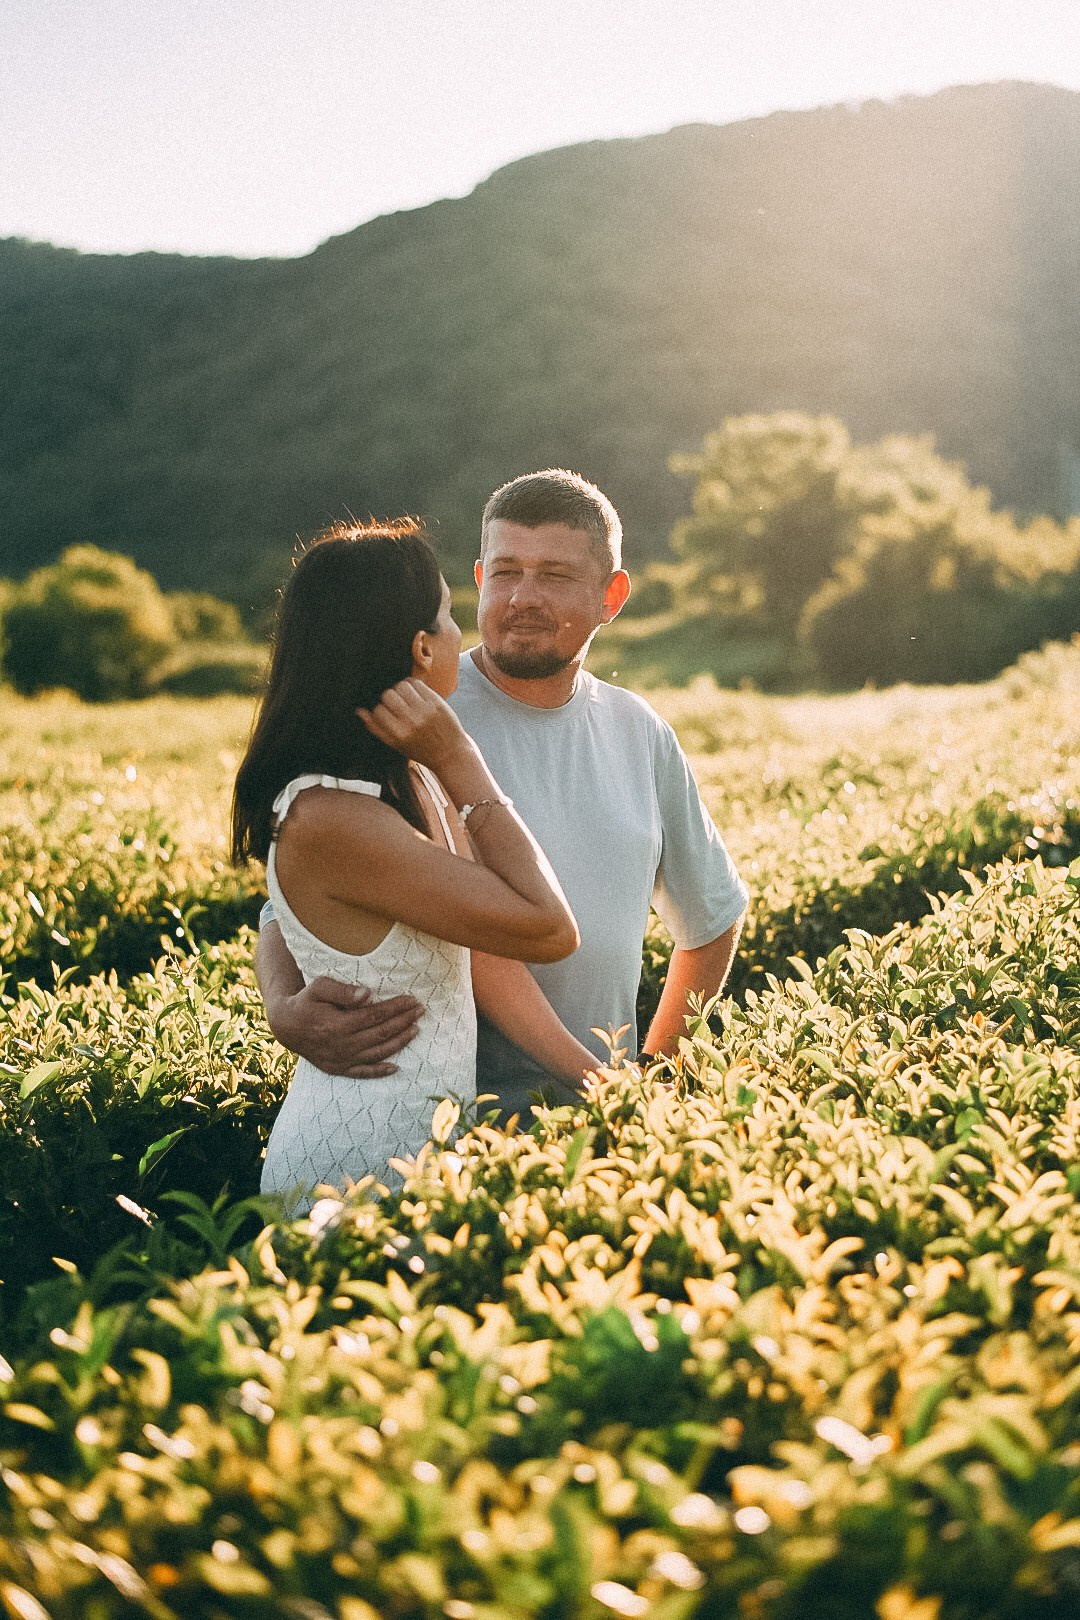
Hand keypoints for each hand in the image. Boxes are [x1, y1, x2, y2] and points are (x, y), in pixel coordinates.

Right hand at [268, 976, 421, 1077]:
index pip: (375, 1016)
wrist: (286, 1026)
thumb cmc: (305, 1002)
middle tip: (420, 1011)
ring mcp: (341, 1060)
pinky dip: (379, 1071)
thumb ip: (343, 991)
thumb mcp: (319, 988)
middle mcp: (342, 1045)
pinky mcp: (338, 1069)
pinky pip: (362, 1073)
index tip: (412, 1000)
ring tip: (415, 1030)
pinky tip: (395, 1067)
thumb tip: (368, 994)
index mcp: (338, 1025)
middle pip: (381, 1034)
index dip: (396, 1008)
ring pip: (377, 1053)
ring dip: (399, 1042)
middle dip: (403, 1021)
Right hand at [358, 678, 468, 771]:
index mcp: (399, 734)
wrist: (450, 754)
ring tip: (405, 697)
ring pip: (402, 686)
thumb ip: (376, 728)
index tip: (387, 712)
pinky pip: (417, 684)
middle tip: (396, 703)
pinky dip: (413, 685)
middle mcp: (411, 722)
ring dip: (400, 689)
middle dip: (389, 698)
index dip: (380, 709)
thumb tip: (359, 711)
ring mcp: (425, 711)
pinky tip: (415, 693)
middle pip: (388, 695)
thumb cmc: (420, 750)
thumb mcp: (396, 745)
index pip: (378, 710)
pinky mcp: (437, 702)